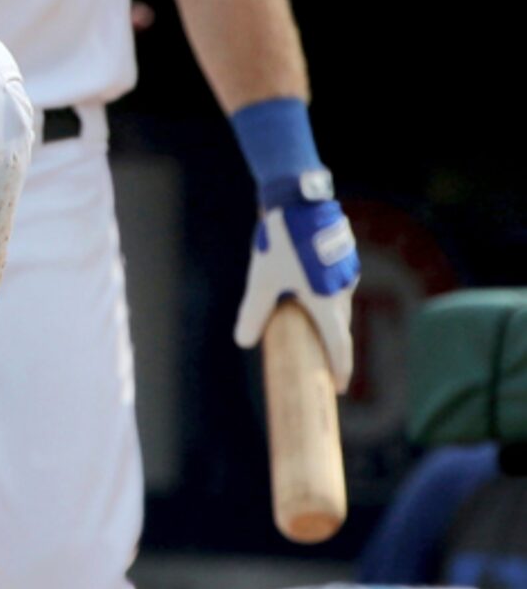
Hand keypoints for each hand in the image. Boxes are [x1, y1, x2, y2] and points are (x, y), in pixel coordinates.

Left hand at [234, 184, 359, 390]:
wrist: (298, 200)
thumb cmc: (280, 243)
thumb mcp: (262, 280)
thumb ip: (254, 313)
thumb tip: (242, 341)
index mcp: (327, 302)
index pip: (339, 346)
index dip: (339, 369)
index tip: (338, 388)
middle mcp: (343, 290)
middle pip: (340, 326)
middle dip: (332, 345)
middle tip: (323, 361)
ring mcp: (346, 270)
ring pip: (338, 301)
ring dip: (328, 316)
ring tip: (312, 325)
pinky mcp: (342, 253)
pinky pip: (336, 281)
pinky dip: (326, 292)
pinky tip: (309, 286)